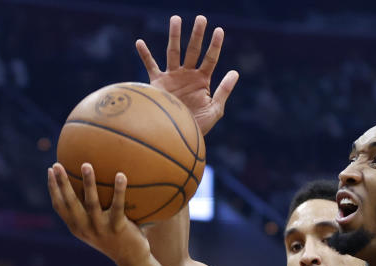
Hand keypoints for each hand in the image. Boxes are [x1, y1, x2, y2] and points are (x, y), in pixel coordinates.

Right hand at [48, 163, 151, 265]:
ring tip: (86, 165)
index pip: (59, 206)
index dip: (52, 189)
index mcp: (77, 228)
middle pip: (70, 203)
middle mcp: (85, 229)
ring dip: (88, 183)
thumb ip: (89, 212)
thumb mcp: (97, 228)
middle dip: (61, 183)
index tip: (50, 170)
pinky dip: (119, 190)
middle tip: (57, 164)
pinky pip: (118, 206)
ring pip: (91, 203)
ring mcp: (101, 229)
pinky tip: (121, 175)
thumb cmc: (116, 239)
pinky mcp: (117, 228)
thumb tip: (87, 183)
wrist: (132, 260)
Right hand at [136, 15, 238, 135]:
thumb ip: (224, 90)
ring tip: (176, 19)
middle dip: (197, 34)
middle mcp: (187, 75)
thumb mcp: (215, 110)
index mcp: (202, 81)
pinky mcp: (158, 83)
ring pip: (173, 52)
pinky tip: (140, 42)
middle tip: (201, 18)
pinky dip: (145, 55)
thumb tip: (235, 71)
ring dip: (175, 36)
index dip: (215, 45)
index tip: (219, 30)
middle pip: (193, 50)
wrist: (177, 137)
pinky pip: (151, 66)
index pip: (211, 58)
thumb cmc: (198, 126)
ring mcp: (172, 77)